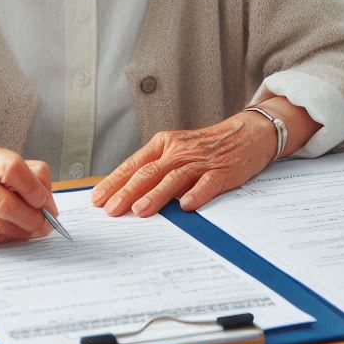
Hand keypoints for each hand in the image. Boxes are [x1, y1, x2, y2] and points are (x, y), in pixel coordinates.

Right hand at [0, 137, 56, 244]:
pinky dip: (7, 238)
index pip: (11, 168)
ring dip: (23, 231)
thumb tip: (47, 200)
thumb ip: (21, 171)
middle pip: (6, 203)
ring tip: (34, 228)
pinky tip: (13, 232)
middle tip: (47, 222)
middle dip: (33, 217)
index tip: (46, 200)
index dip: (34, 188)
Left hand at [90, 112, 277, 217]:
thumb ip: (156, 168)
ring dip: (155, 195)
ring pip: (173, 178)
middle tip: (111, 209)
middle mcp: (178, 150)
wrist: (246, 133)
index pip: (134, 164)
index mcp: (164, 144)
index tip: (98, 198)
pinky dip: (196, 194)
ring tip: (140, 210)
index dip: (115, 181)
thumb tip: (128, 193)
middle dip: (127, 192)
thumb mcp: (176, 150)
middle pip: (148, 172)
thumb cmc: (206, 147)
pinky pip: (207, 184)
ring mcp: (200, 161)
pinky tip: (186, 206)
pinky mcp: (221, 171)